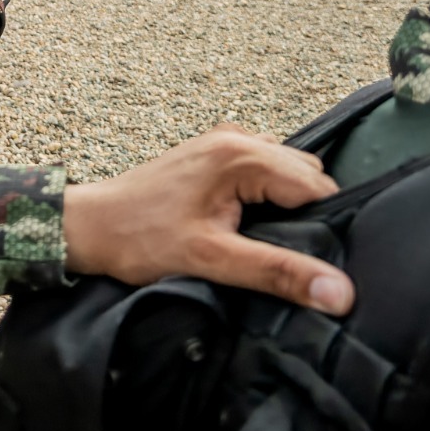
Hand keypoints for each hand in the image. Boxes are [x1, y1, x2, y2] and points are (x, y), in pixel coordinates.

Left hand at [62, 125, 354, 315]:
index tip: (309, 258)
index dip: (322, 225)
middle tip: (282, 252)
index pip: (317, 186)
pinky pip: (262, 168)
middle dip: (306, 214)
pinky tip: (248, 223)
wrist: (90, 225)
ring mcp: (223, 141)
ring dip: (286, 204)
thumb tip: (339, 292)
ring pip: (285, 170)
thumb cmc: (141, 239)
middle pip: (305, 174)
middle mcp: (236, 138)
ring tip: (262, 239)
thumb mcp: (213, 261)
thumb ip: (278, 272)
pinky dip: (266, 194)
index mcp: (241, 156)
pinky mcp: (212, 153)